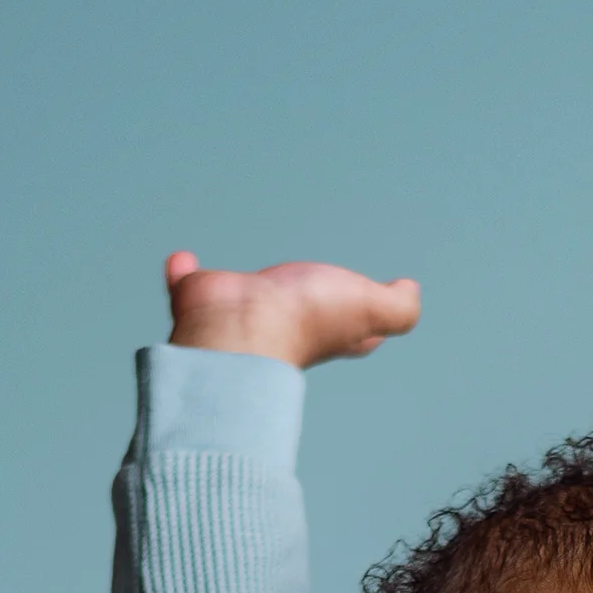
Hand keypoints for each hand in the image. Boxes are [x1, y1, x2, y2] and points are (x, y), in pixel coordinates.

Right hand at [163, 252, 420, 367]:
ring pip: (245, 302)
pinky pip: (192, 285)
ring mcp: (241, 315)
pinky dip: (184, 273)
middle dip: (305, 307)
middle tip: (310, 294)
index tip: (378, 309)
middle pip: (302, 318)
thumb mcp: (371, 310)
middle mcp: (286, 327)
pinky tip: (182, 261)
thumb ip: (399, 308)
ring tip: (243, 284)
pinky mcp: (204, 299)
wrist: (239, 327)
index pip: (357, 331)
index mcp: (329, 330)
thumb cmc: (305, 320)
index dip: (369, 323)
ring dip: (242, 292)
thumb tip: (410, 291)